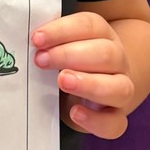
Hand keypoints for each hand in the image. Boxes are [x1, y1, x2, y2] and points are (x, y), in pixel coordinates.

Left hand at [30, 12, 134, 138]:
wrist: (92, 90)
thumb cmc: (69, 63)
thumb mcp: (60, 47)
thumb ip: (48, 41)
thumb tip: (29, 39)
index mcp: (102, 36)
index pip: (89, 26)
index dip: (62, 31)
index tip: (36, 39)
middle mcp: (118, 61)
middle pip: (106, 54)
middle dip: (70, 55)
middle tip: (41, 60)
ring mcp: (121, 90)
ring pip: (119, 87)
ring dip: (89, 84)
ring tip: (62, 81)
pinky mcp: (115, 117)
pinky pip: (115, 123)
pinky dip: (96, 120)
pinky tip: (75, 112)